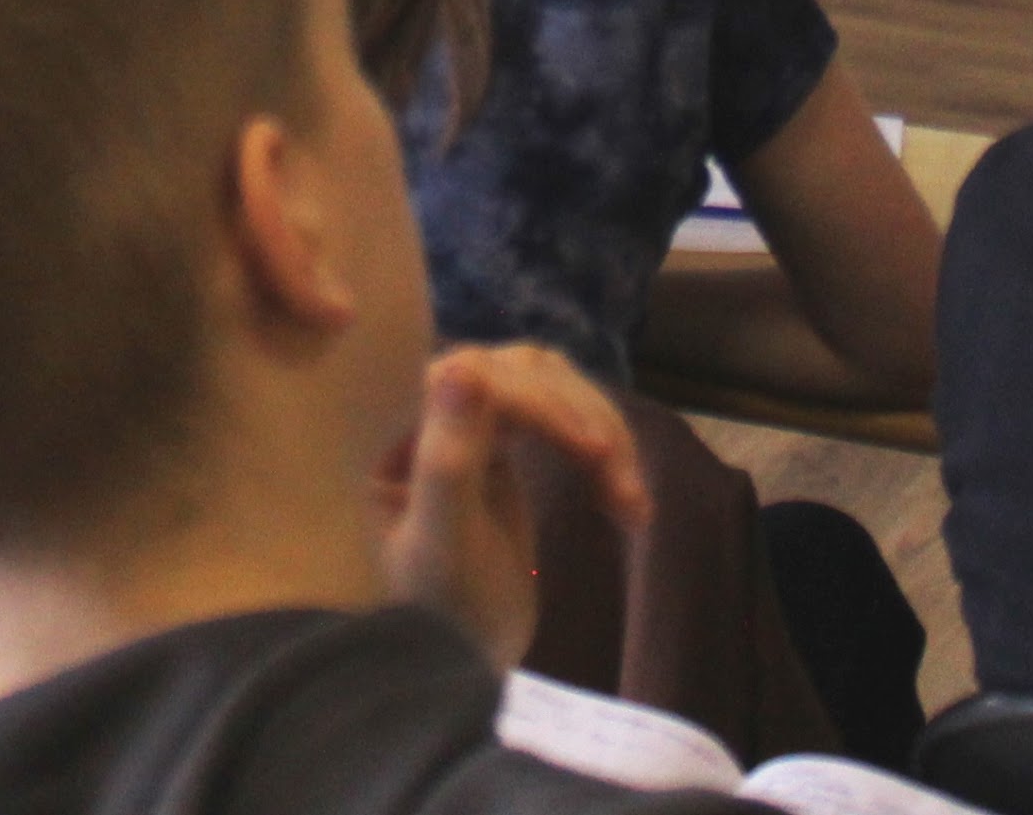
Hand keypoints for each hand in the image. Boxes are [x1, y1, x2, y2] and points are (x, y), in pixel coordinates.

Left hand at [377, 343, 644, 670]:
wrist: (451, 666)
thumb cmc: (433, 616)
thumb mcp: (441, 547)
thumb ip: (445, 460)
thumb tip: (460, 366)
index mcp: (399, 428)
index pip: (481, 373)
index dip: (543, 403)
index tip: (593, 453)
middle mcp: (431, 413)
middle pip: (527, 374)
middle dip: (583, 425)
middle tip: (623, 493)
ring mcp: (470, 425)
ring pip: (555, 388)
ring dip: (604, 437)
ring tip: (633, 508)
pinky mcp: (503, 445)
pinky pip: (563, 418)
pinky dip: (603, 453)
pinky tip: (626, 504)